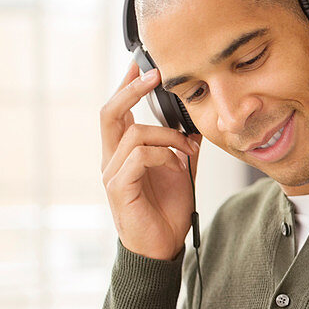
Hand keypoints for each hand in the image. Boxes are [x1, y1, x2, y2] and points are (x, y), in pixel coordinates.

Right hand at [100, 62, 200, 259]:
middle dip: (132, 88)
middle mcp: (112, 158)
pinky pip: (137, 157)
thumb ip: (185, 147)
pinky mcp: (118, 188)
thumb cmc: (167, 210)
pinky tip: (177, 165)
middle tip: (156, 74)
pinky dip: (162, 155)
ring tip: (187, 149)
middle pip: (110, 111)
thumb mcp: (183, 171)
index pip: (118, 110)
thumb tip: (198, 125)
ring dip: (167, 135)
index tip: (142, 61)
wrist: (163, 247)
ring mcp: (112, 172)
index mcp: (124, 151)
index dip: (126, 84)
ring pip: (132, 133)